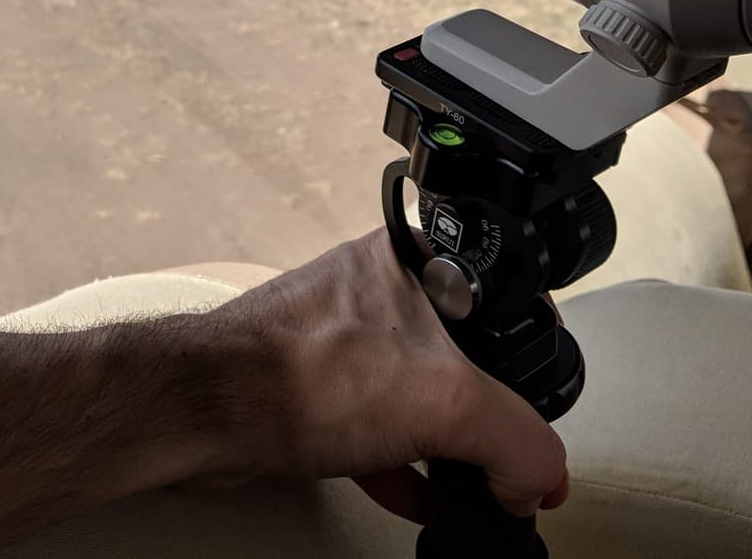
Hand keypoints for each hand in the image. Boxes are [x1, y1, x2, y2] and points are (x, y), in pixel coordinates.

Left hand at [202, 231, 568, 521]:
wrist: (210, 412)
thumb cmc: (298, 372)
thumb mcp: (447, 404)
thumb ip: (517, 441)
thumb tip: (541, 478)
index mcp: (413, 259)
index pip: (502, 295)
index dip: (530, 353)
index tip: (540, 402)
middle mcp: (375, 288)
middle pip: (460, 352)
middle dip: (483, 410)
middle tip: (500, 450)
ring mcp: (340, 336)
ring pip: (413, 390)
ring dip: (441, 441)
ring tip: (464, 479)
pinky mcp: (313, 384)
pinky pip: (376, 423)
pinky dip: (402, 462)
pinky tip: (415, 493)